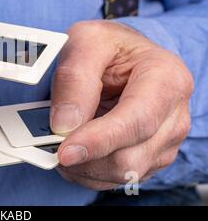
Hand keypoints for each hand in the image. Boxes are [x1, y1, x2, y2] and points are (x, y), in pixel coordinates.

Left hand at [50, 21, 192, 189]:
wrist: (122, 56)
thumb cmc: (108, 47)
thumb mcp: (86, 41)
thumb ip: (75, 78)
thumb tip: (65, 124)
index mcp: (166, 79)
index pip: (137, 121)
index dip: (99, 140)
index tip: (66, 151)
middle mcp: (172, 116)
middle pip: (130, 157)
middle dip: (85, 157)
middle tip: (49, 144)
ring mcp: (164, 142)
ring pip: (121, 174)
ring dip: (83, 166)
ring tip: (59, 143)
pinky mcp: (149, 158)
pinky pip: (114, 179)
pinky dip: (86, 171)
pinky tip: (74, 150)